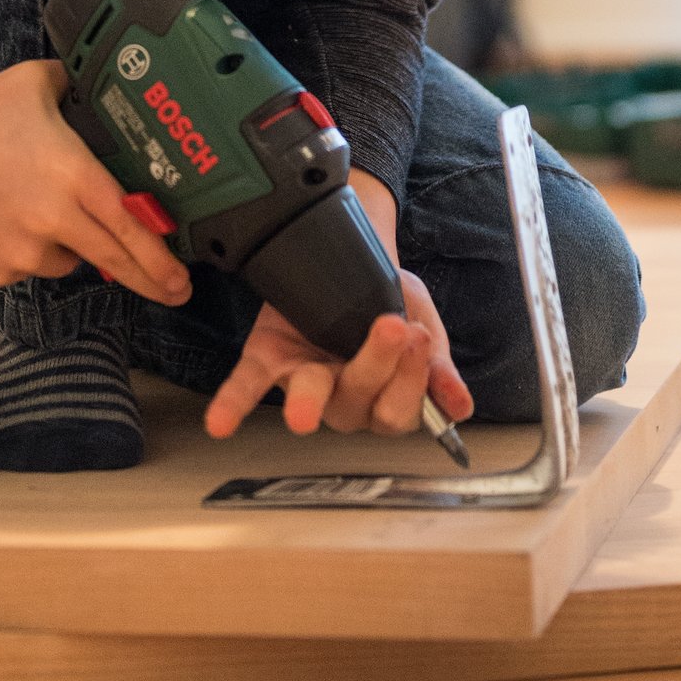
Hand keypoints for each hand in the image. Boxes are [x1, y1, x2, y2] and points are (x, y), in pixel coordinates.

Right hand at [0, 50, 192, 307]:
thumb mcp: (38, 84)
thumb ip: (78, 86)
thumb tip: (104, 78)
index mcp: (73, 176)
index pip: (130, 225)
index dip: (160, 256)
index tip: (183, 277)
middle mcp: (53, 220)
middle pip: (114, 261)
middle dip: (150, 280)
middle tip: (174, 292)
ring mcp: (23, 250)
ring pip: (67, 261)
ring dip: (70, 245)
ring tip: (37, 205)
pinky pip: (29, 267)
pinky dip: (29, 251)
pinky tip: (6, 217)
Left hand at [204, 269, 472, 438]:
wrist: (354, 255)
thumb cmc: (389, 298)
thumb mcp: (422, 318)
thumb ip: (437, 363)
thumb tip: (460, 406)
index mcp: (384, 397)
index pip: (399, 411)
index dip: (412, 382)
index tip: (421, 338)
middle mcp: (344, 398)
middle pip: (359, 403)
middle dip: (377, 366)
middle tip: (395, 329)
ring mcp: (304, 381)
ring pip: (311, 396)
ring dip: (306, 403)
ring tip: (302, 415)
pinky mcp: (269, 359)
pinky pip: (250, 384)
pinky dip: (233, 403)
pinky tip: (220, 424)